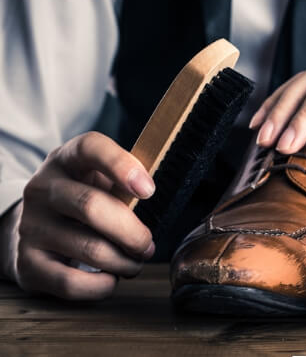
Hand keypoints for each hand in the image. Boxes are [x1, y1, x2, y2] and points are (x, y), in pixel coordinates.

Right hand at [0, 132, 155, 299]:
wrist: (37, 229)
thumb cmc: (84, 201)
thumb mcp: (102, 180)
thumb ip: (125, 182)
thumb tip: (150, 193)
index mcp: (67, 159)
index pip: (90, 148)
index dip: (121, 166)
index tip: (149, 191)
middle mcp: (42, 188)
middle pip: (91, 206)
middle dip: (133, 233)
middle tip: (148, 246)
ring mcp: (31, 225)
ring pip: (89, 248)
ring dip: (123, 262)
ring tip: (133, 263)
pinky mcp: (26, 262)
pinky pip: (71, 282)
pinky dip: (102, 286)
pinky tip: (110, 278)